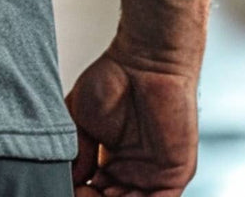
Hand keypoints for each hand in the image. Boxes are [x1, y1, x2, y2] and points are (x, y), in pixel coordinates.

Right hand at [64, 45, 198, 195]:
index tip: (69, 186)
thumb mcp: (80, 117)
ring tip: (94, 193)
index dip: (81, 192)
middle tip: (80, 191)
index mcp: (111, 162)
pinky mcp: (175, 175)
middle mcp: (133, 172)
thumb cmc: (113, 78)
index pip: (95, 192)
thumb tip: (71, 180)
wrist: (145, 61)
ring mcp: (154, 175)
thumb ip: (77, 152)